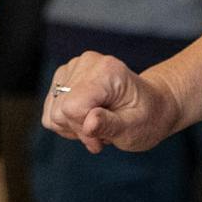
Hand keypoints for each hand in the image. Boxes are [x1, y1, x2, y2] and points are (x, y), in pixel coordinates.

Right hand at [41, 52, 182, 154]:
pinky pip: (50, 109)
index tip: (102, 139)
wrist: (151, 106)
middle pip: (60, 110)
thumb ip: (110, 124)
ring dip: (73, 127)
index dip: (83, 130)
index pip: (72, 106)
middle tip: (103, 134)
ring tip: (98, 124)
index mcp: (107, 71)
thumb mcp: (135, 128)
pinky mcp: (65, 76)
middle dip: (79, 130)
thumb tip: (88, 123)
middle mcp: (87, 63)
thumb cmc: (146, 118)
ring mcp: (73, 67)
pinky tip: (87, 118)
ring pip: (52, 111)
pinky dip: (67, 121)